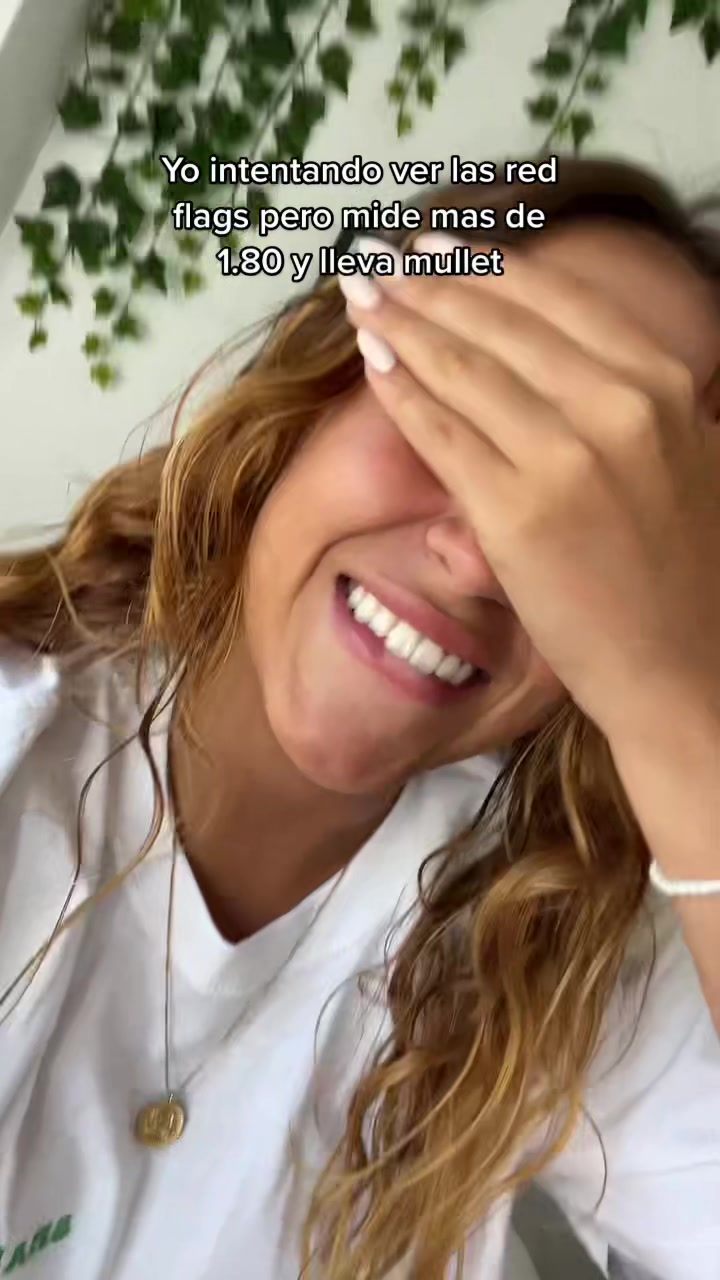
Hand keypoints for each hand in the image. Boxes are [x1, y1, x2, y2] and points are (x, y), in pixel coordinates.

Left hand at [343, 234, 719, 740]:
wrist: (688, 669)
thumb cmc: (686, 569)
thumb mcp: (689, 453)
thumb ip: (634, 399)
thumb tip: (564, 356)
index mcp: (662, 383)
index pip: (556, 299)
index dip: (484, 266)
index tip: (436, 247)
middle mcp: (617, 406)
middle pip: (498, 323)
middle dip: (424, 283)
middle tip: (375, 259)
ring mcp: (564, 459)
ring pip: (462, 370)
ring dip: (401, 324)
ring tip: (361, 295)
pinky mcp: (516, 515)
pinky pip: (442, 435)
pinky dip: (400, 392)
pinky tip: (371, 364)